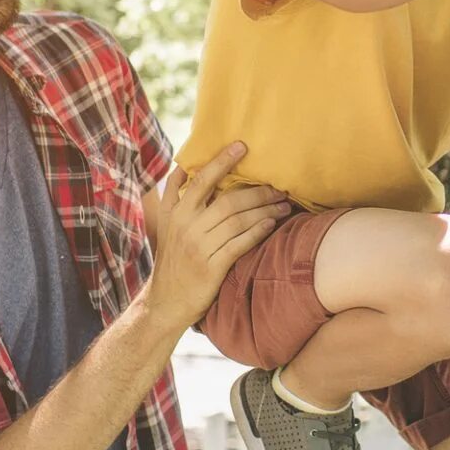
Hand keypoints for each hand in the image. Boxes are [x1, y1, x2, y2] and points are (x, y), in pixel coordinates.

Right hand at [143, 142, 290, 329]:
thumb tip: (183, 165)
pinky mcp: (211, 267)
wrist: (165, 302)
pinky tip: (271, 226)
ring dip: (265, 211)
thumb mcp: (166, 225)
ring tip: (283, 207)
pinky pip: (239, 244)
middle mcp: (187, 227)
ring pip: (238, 221)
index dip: (221, 162)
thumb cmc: (173, 260)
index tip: (241, 146)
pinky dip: (258, 232)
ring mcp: (199, 247)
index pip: (201, 180)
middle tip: (278, 188)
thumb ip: (174, 196)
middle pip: (228, 200)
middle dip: (257, 192)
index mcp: (177, 213)